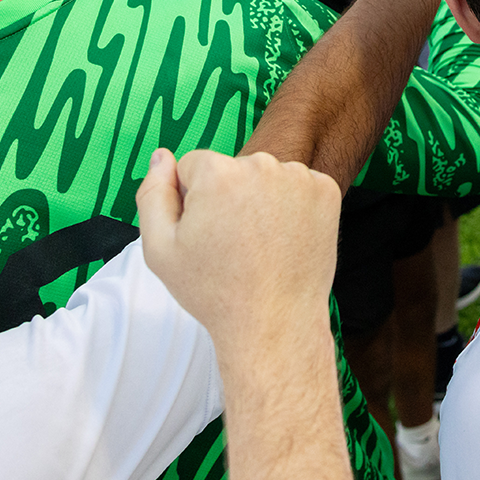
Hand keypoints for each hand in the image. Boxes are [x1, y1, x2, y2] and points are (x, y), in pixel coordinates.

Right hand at [136, 148, 340, 342]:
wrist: (275, 322)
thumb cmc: (215, 291)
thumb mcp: (160, 248)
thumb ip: (153, 194)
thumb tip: (162, 157)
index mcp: (218, 172)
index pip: (193, 166)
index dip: (192, 201)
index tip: (205, 233)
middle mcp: (262, 164)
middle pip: (232, 169)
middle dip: (228, 197)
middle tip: (233, 244)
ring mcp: (299, 177)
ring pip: (265, 177)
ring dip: (261, 200)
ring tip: (260, 245)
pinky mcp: (326, 191)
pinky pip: (297, 187)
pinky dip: (292, 206)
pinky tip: (284, 239)